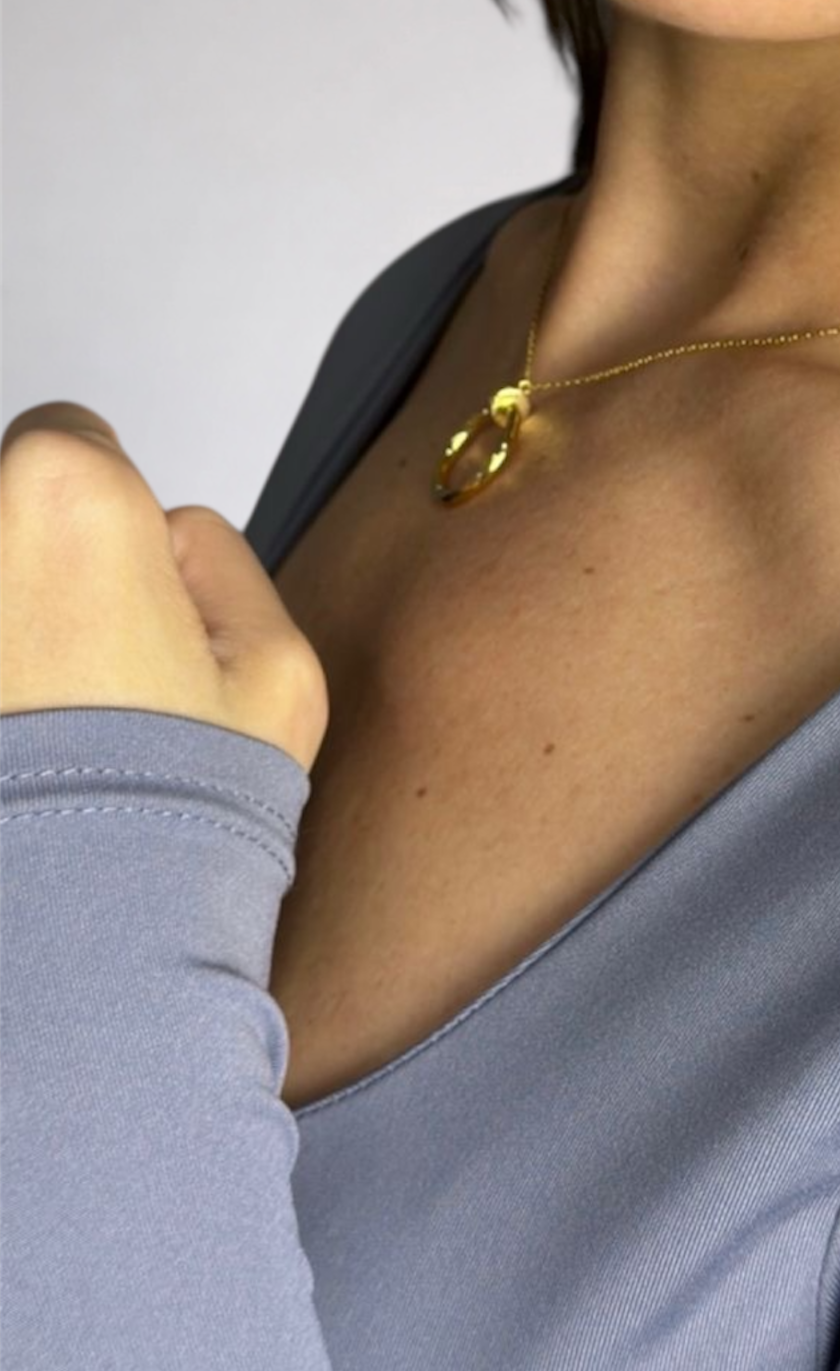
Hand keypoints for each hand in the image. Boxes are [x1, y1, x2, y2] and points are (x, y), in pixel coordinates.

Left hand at [0, 402, 328, 775]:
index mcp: (67, 497)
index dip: (115, 517)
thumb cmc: (180, 811)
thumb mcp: (281, 667)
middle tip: (98, 673)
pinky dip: (3, 688)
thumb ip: (221, 560)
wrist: (85, 936)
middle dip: (47, 571)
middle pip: (9, 511)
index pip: (76, 435)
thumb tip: (170, 541)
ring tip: (48, 727)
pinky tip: (24, 752)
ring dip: (11, 633)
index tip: (135, 596)